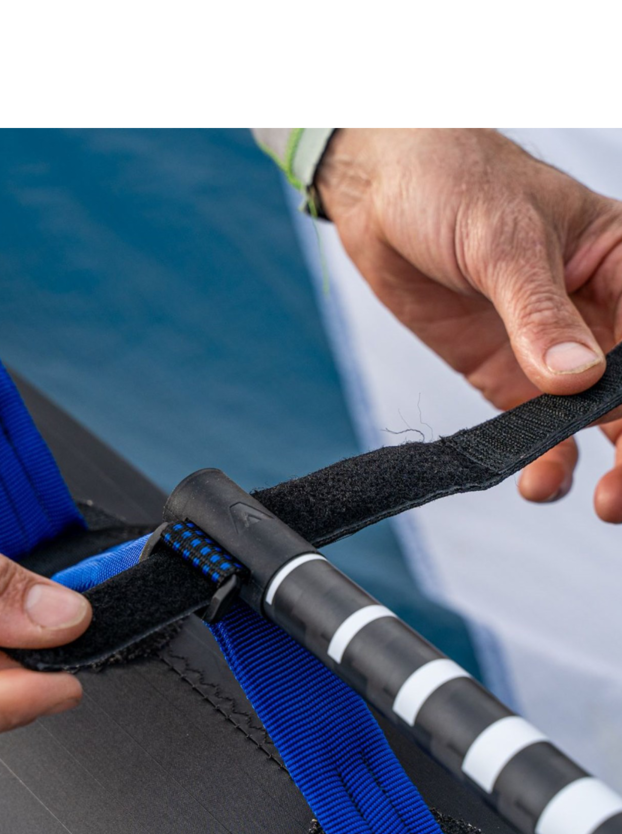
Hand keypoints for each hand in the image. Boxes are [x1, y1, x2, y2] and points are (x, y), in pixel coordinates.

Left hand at [317, 126, 621, 520]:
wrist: (383, 192)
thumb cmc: (454, 183)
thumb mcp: (502, 238)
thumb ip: (539, 312)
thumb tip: (577, 378)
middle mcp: (600, 311)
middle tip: (621, 494)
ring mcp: (554, 349)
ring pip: (599, 420)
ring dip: (606, 464)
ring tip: (598, 501)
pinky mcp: (509, 375)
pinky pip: (538, 429)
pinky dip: (543, 460)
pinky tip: (538, 481)